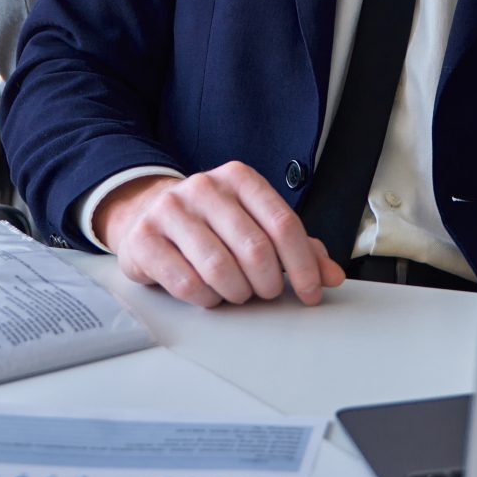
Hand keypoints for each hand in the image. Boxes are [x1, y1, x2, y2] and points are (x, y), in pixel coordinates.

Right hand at [101, 164, 344, 308]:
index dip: (303, 266)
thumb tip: (331, 275)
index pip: (284, 224)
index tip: (311, 291)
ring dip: (237, 293)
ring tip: (236, 292)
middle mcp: (204, 187)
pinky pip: (187, 284)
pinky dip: (206, 298)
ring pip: (220, 269)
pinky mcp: (145, 239)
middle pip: (255, 249)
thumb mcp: (254, 223)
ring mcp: (171, 211)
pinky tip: (208, 292)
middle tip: (266, 292)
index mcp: (239, 178)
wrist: (147, 211)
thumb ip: (296, 246)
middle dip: (268, 283)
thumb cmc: (210, 222)